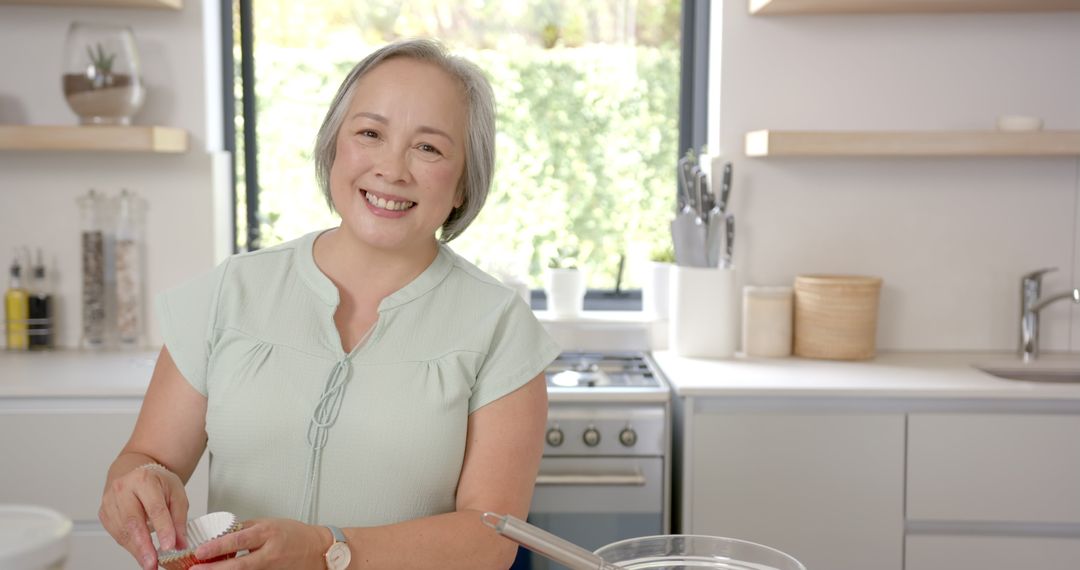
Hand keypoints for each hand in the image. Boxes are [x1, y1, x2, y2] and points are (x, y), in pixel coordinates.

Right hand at [99, 464, 189, 569]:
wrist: (135, 472)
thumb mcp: (176, 493)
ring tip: (149, 563)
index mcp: (144, 480)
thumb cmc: (156, 482)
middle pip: (133, 522)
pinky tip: (140, 552)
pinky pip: (116, 534)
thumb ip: (179, 519)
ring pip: (122, 531)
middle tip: (152, 563)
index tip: (169, 546)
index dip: (163, 529)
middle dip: (143, 546)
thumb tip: (180, 543)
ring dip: (136, 550)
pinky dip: (129, 545)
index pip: (155, 508)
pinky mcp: (104, 514)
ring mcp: (110, 501)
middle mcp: (123, 489)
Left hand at [191, 518, 328, 569]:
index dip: (217, 546)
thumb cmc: (295, 535)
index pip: (238, 539)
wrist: (318, 550)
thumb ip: (247, 529)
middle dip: (213, 569)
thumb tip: (223, 535)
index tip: (200, 551)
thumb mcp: (270, 523)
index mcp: (268, 533)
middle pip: (238, 565)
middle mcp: (269, 553)